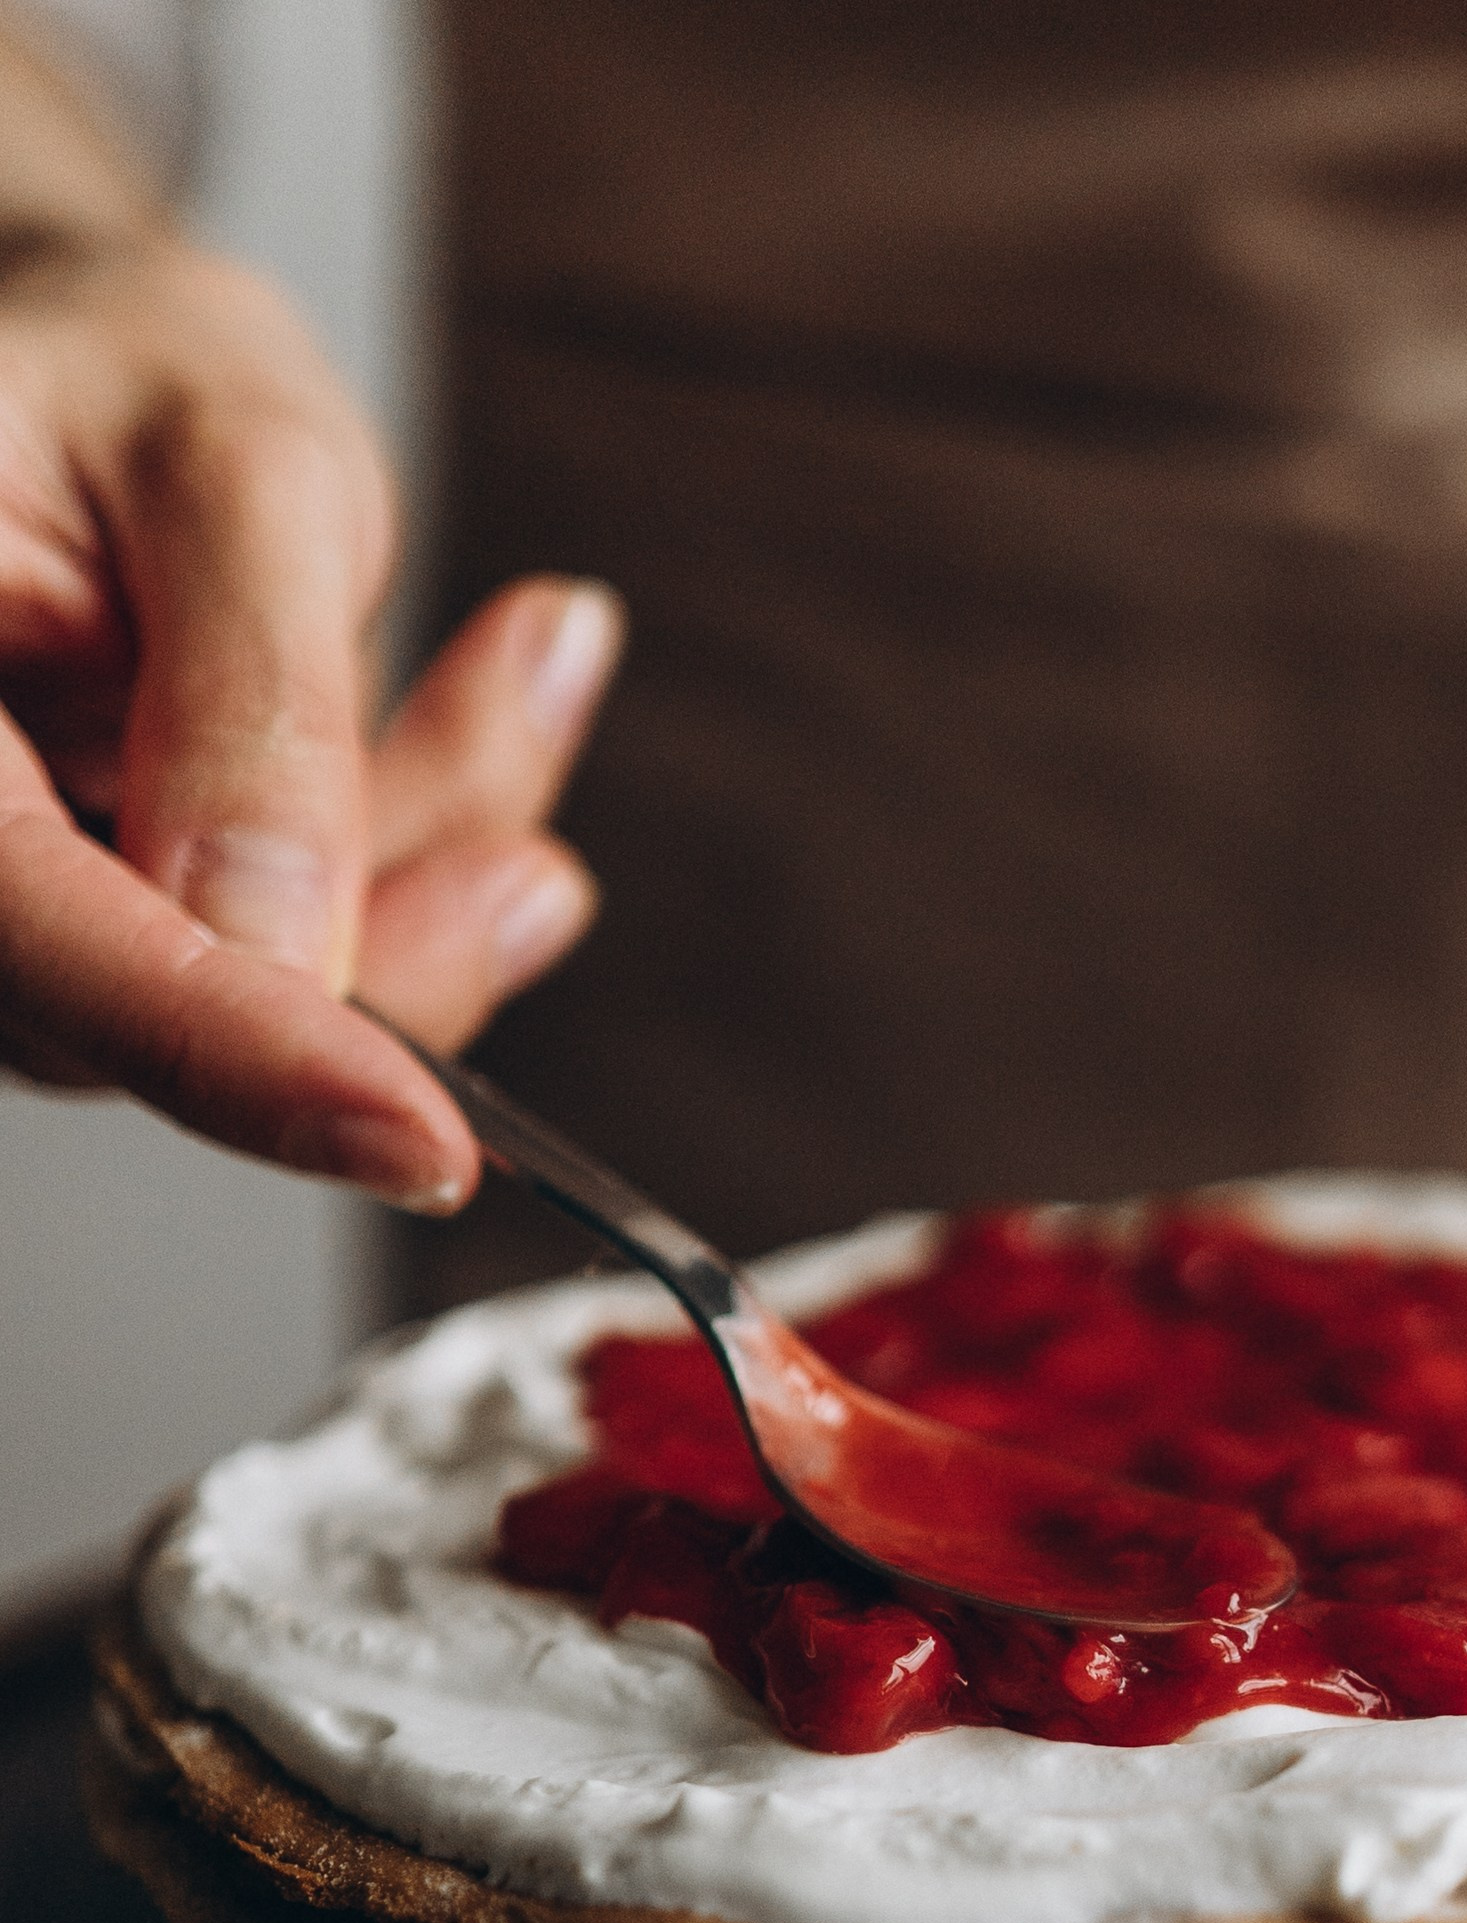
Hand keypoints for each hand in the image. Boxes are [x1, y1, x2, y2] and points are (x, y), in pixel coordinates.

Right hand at [0, 224, 623, 1208]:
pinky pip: (288, 971)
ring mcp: (14, 904)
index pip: (40, 943)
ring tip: (526, 668)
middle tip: (529, 857)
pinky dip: (417, 866)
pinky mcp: (108, 929)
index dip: (236, 1054)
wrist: (89, 356)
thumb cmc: (113, 369)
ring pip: (238, 1009)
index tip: (420, 1136)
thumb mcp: (222, 455)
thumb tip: (290, 953)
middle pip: (137, 1020)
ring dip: (420, 879)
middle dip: (377, 948)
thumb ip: (258, 700)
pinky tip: (493, 714)